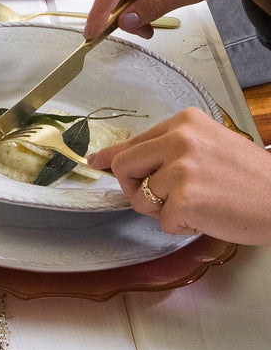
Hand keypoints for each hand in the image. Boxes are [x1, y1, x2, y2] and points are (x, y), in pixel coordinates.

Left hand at [87, 108, 270, 243]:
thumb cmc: (251, 178)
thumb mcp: (208, 146)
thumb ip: (167, 149)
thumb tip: (115, 160)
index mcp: (184, 122)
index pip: (134, 141)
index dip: (113, 158)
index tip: (97, 163)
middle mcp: (179, 140)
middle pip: (126, 166)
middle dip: (133, 187)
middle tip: (157, 198)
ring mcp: (181, 169)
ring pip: (144, 198)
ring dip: (165, 210)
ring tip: (199, 205)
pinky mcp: (185, 199)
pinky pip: (163, 222)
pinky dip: (181, 227)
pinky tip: (207, 217)